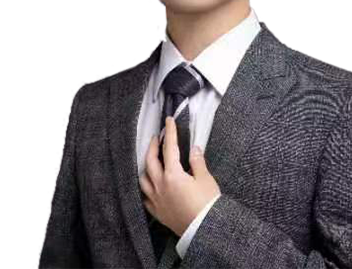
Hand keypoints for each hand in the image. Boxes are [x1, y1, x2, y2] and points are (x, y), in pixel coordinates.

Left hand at [139, 116, 220, 236]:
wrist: (205, 230)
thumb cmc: (207, 204)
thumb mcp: (206, 179)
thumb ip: (197, 162)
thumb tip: (194, 148)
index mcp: (173, 175)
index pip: (169, 148)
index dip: (169, 132)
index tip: (168, 121)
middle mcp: (160, 186)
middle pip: (150, 161)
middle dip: (152, 146)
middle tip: (155, 138)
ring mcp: (157, 200)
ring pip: (143, 179)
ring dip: (146, 166)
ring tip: (150, 160)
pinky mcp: (157, 212)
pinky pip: (145, 197)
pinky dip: (145, 187)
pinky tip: (149, 185)